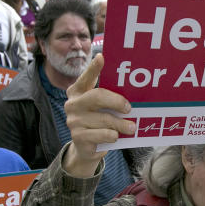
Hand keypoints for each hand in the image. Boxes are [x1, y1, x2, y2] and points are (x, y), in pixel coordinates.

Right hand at [62, 54, 134, 176]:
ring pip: (104, 119)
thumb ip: (109, 98)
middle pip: (97, 96)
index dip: (93, 68)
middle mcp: (72, 104)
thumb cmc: (99, 122)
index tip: (101, 57)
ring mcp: (73, 121)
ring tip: (132, 127)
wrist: (87, 148)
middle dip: (117, 101)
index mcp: (77, 91)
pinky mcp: (77, 137)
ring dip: (121, 124)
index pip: (86, 77)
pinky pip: (102, 134)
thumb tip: (132, 93)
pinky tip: (116, 136)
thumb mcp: (102, 108)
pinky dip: (112, 135)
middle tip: (129, 108)